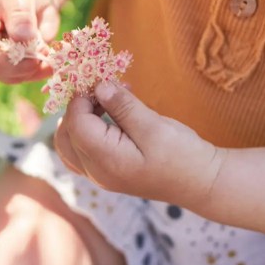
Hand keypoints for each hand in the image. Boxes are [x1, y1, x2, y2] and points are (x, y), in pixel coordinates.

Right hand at [0, 0, 58, 83]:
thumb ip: (19, 13)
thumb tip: (25, 39)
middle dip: (13, 63)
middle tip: (37, 56)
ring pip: (7, 74)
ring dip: (29, 68)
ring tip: (48, 52)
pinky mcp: (16, 64)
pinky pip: (25, 74)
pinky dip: (40, 71)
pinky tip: (51, 63)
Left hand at [53, 83, 226, 208]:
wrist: (200, 183)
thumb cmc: (182, 154)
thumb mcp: (154, 125)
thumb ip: (123, 106)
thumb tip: (98, 86)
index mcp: (106, 160)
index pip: (75, 124)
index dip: (82, 99)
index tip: (101, 81)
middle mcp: (96, 173)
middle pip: (65, 136)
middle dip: (77, 109)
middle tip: (104, 91)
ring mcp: (98, 176)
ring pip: (68, 146)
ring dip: (79, 120)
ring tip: (107, 103)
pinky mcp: (105, 174)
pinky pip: (80, 154)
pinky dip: (84, 134)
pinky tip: (106, 120)